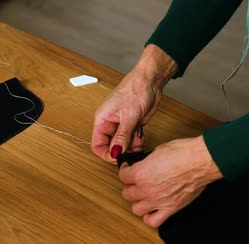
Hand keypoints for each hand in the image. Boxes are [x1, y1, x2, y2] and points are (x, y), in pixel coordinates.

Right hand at [91, 45, 177, 161]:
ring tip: (138, 145)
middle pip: (110, 146)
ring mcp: (121, 124)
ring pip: (122, 144)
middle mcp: (109, 123)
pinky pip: (131, 139)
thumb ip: (122, 136)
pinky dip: (136, 143)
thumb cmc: (135, 90)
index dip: (106, 154)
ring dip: (130, 148)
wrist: (151, 81)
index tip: (117, 157)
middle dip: (120, 151)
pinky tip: (141, 139)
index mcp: (102, 119)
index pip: (97, 144)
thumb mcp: (129, 116)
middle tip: (131, 153)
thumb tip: (115, 152)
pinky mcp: (132, 124)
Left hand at [119, 136, 222, 227]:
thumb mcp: (158, 150)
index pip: (123, 176)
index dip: (125, 171)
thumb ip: (147, 162)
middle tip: (135, 182)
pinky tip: (152, 211)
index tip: (128, 169)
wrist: (201, 161)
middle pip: (127, 194)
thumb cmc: (184, 153)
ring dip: (138, 202)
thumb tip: (145, 164)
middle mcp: (146, 190)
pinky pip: (153, 221)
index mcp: (141, 173)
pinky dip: (150, 218)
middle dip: (130, 186)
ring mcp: (158, 201)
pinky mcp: (171, 209)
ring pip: (136, 209)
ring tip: (142, 196)